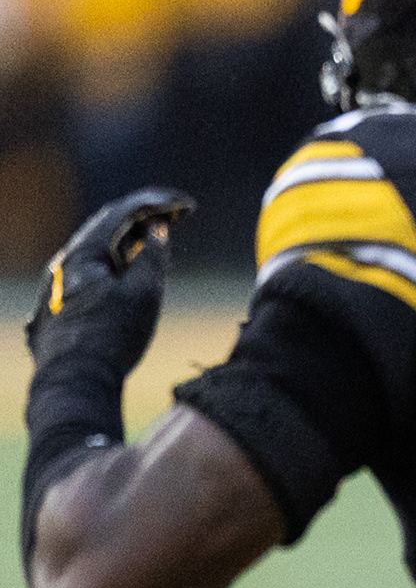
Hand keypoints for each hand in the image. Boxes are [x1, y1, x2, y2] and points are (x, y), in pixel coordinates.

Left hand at [25, 188, 193, 375]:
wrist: (73, 383)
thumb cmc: (111, 338)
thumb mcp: (144, 294)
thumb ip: (152, 258)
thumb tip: (158, 231)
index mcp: (81, 254)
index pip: (120, 213)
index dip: (157, 204)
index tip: (187, 206)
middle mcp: (63, 266)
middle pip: (105, 230)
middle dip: (143, 220)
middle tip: (176, 217)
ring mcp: (57, 289)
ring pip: (96, 255)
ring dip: (128, 245)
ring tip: (158, 246)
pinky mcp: (58, 310)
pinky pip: (89, 276)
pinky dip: (115, 267)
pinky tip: (129, 277)